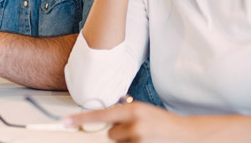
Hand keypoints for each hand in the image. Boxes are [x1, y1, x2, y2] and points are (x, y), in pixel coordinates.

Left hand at [66, 102, 200, 142]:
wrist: (186, 135)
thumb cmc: (163, 123)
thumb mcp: (144, 111)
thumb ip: (124, 113)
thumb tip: (104, 120)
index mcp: (133, 110)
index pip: (101, 114)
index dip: (81, 119)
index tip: (65, 122)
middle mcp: (135, 125)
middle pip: (110, 134)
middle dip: (120, 134)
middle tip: (137, 131)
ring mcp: (139, 140)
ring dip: (127, 142)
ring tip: (145, 138)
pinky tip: (146, 142)